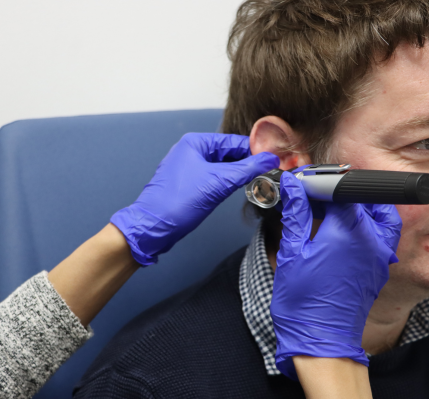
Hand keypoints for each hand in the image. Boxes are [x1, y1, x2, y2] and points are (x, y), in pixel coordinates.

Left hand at [111, 132, 278, 264]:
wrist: (152, 228)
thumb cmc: (177, 203)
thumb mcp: (217, 183)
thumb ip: (246, 169)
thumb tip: (270, 159)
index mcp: (195, 142)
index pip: (233, 141)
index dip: (255, 150)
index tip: (276, 159)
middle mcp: (191, 151)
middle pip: (229, 153)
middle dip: (248, 163)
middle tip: (271, 172)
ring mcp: (189, 168)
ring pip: (222, 167)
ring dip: (239, 174)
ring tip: (261, 181)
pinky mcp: (189, 185)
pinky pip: (214, 179)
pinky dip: (228, 183)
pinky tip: (241, 189)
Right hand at [270, 171, 400, 379]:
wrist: (321, 340)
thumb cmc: (303, 302)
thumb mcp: (291, 253)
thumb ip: (296, 214)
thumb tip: (294, 188)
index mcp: (346, 233)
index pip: (340, 190)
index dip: (320, 184)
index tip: (303, 187)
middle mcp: (370, 240)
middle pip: (361, 199)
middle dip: (337, 194)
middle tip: (313, 201)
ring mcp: (380, 254)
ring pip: (378, 213)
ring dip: (357, 207)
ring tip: (331, 214)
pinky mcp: (380, 266)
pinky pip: (382, 233)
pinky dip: (366, 224)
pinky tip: (342, 233)